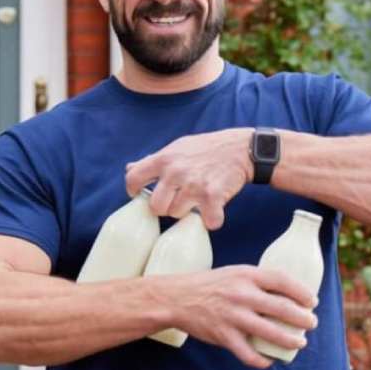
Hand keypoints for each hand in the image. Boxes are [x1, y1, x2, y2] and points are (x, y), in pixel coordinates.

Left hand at [124, 129, 253, 229]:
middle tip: (177, 199)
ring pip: (177, 214)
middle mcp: (175, 172)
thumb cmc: (205, 149)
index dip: (134, 190)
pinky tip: (214, 211)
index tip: (142, 194)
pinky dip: (212, 220)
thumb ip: (153, 161)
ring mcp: (193, 185)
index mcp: (163, 159)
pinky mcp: (213, 196)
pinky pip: (207, 221)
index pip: (133, 179)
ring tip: (197, 199)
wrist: (241, 148)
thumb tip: (129, 168)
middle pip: (156, 207)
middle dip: (165, 206)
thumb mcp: (176, 148)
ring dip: (187, 212)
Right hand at [151, 265, 318, 368]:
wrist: (177, 298)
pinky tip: (269, 360)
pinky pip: (249, 354)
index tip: (312, 302)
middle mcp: (241, 295)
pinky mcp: (223, 336)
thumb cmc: (210, 285)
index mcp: (245, 275)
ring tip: (299, 343)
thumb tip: (288, 295)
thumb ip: (257, 281)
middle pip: (283, 308)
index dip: (302, 292)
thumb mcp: (234, 274)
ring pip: (271, 333)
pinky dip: (262, 360)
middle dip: (303, 319)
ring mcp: (233, 316)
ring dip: (291, 341)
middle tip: (311, 324)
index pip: (282, 280)